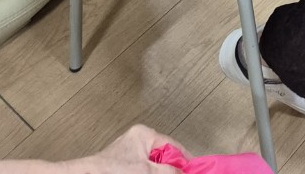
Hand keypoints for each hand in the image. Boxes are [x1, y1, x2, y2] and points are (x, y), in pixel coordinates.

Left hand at [69, 125, 186, 171]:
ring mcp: (131, 158)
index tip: (196, 171)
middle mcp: (139, 143)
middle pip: (166, 159)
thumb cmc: (109, 171)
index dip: (186, 162)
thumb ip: (169, 172)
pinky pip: (145, 171)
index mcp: (145, 135)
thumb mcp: (147, 171)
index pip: (174, 147)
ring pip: (155, 168)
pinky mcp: (125, 169)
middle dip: (172, 171)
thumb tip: (185, 172)